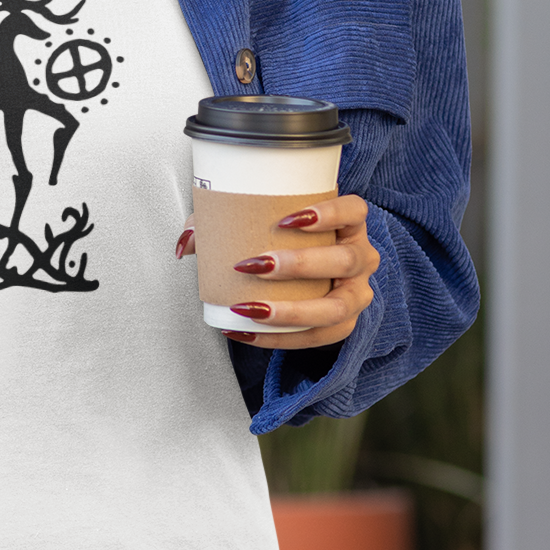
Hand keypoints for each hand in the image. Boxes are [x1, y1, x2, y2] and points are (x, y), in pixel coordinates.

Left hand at [174, 195, 378, 349]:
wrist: (314, 274)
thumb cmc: (286, 240)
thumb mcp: (263, 223)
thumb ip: (223, 224)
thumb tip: (186, 242)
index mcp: (350, 225)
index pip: (354, 210)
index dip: (328, 213)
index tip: (287, 219)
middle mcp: (362, 258)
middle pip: (344, 260)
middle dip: (300, 264)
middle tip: (256, 264)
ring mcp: (357, 294)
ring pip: (336, 308)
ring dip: (292, 311)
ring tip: (250, 308)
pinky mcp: (344, 325)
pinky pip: (318, 338)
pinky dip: (279, 338)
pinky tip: (245, 333)